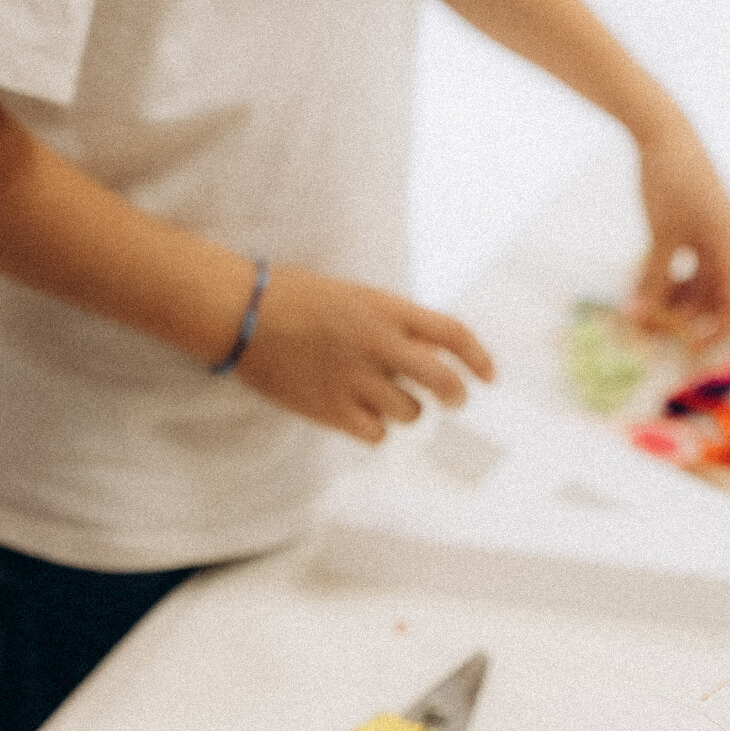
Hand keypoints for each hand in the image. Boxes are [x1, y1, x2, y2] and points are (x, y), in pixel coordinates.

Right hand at [235, 265, 494, 442]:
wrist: (239, 312)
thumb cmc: (296, 299)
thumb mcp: (354, 296)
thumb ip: (395, 323)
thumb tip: (434, 358)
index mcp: (385, 308)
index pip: (453, 334)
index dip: (479, 357)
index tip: (490, 376)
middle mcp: (377, 343)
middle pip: (444, 382)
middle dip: (456, 395)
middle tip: (455, 400)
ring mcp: (354, 378)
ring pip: (410, 412)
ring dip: (403, 409)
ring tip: (377, 395)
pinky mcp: (330, 408)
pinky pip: (376, 433)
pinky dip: (374, 428)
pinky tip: (358, 414)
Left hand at [628, 130, 729, 346]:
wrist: (667, 134)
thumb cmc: (670, 184)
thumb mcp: (661, 236)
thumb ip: (656, 278)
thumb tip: (643, 316)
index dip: (718, 332)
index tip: (688, 349)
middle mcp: (729, 244)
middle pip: (716, 296)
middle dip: (688, 318)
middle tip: (654, 332)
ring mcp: (713, 234)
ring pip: (700, 280)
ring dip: (676, 298)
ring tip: (642, 308)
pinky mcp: (696, 224)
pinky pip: (690, 262)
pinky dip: (671, 276)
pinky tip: (643, 284)